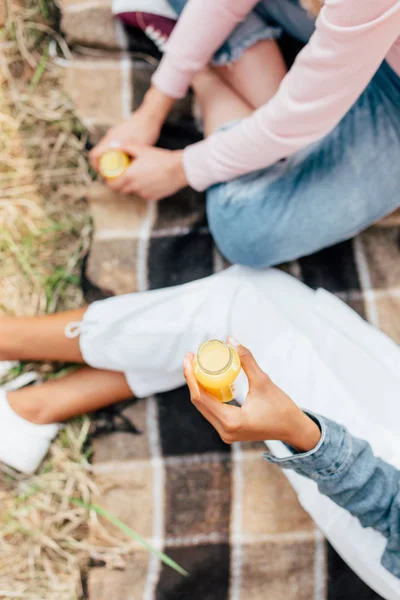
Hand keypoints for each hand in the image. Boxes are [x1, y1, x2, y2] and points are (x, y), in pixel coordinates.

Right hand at [89, 108, 161, 170]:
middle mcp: (109, 136)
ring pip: (106, 149)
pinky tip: (125, 158)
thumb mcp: (138, 150)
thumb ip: (130, 161)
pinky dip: (115, 153)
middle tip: (111, 175)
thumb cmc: (145, 131)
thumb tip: (127, 175)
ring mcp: (114, 134)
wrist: (150, 116)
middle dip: (102, 165)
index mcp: (110, 141)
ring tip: (119, 169)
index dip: (95, 167)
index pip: (94, 155)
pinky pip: (112, 145)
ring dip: (109, 159)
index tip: (102, 175)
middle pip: (99, 153)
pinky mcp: (119, 132)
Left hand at [106, 144, 187, 200]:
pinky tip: (149, 181)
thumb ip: (125, 146)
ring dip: (133, 187)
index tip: (111, 179)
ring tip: (138, 177)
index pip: (113, 185)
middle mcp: (136, 187)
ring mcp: (145, 193)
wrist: (179, 169)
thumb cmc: (160, 158)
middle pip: (122, 190)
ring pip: (134, 192)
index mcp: (130, 176)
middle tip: (123, 177)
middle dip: (121, 185)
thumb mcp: (141, 149)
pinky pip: (145, 194)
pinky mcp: (153, 197)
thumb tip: (113, 144)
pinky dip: (144, 189)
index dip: (110, 183)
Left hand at [183, 338, 320, 451]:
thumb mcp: (263, 381)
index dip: (191, 376)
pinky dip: (208, 395)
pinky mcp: (229, 430)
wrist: (294, 429)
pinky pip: (212, 410)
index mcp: (231, 422)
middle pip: (199, 402)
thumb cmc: (282, 408)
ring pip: (204, 407)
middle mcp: (224, 431)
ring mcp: (226, 433)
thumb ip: (246, 360)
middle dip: (192, 378)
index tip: (189, 358)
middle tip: (190, 357)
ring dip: (199, 386)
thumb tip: (231, 341)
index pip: (201, 398)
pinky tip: (206, 379)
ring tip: (196, 365)